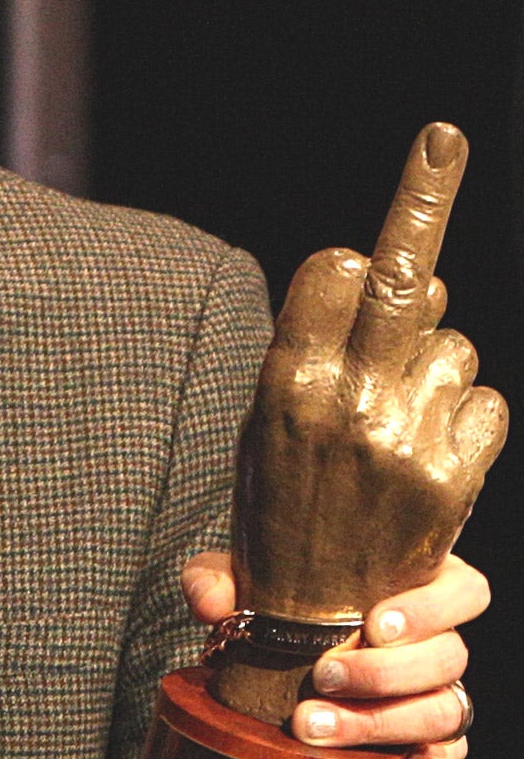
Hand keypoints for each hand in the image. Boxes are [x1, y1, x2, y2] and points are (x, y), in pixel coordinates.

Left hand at [183, 548, 487, 758]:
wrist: (269, 667)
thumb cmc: (274, 610)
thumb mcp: (241, 587)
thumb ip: (218, 581)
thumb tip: (213, 606)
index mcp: (418, 592)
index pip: (463, 593)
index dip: (432, 609)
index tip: (375, 625)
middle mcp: (438, 649)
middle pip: (447, 659)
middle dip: (384, 673)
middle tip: (323, 678)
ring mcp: (436, 703)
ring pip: (439, 714)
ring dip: (378, 725)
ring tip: (312, 729)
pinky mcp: (423, 755)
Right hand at [233, 122, 505, 619]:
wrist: (312, 620)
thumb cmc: (287, 504)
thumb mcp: (272, 422)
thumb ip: (331, 346)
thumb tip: (410, 277)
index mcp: (284, 384)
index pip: (333, 272)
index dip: (351, 266)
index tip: (361, 254)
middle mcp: (344, 403)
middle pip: (403, 278)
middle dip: (423, 199)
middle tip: (443, 138)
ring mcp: (404, 438)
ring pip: (453, 349)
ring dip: (437, 372)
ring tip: (398, 432)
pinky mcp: (453, 477)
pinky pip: (486, 404)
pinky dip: (469, 420)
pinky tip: (433, 457)